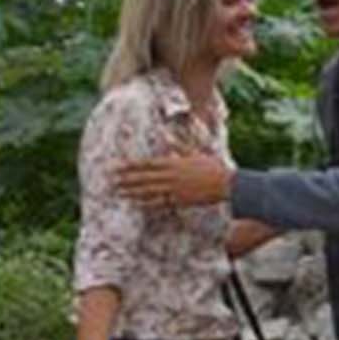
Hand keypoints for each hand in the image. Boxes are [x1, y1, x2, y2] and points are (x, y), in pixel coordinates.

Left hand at [115, 153, 233, 209]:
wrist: (228, 184)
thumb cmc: (213, 167)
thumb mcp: (196, 152)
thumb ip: (180, 145)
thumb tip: (167, 135)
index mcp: (174, 163)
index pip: (146, 164)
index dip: (130, 166)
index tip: (116, 166)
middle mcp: (171, 176)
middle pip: (143, 178)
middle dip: (126, 179)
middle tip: (111, 181)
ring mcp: (175, 190)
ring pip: (148, 191)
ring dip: (132, 192)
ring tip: (119, 192)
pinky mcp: (180, 201)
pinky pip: (159, 203)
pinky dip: (146, 204)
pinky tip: (137, 204)